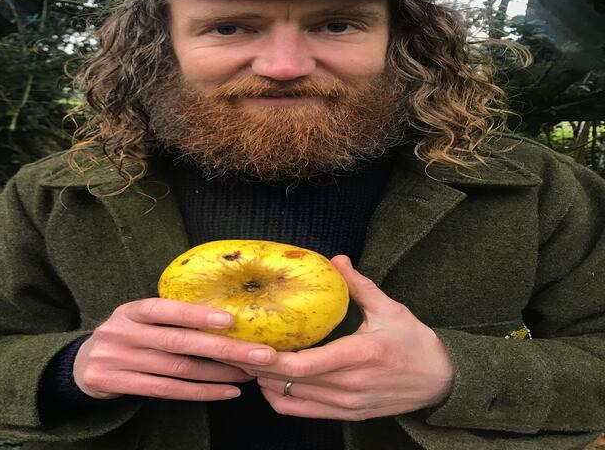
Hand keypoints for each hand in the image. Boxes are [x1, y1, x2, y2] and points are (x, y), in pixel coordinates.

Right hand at [73, 297, 276, 400]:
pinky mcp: (117, 385)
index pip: (163, 309)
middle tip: (259, 353)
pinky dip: (201, 392)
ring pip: (177, 370)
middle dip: (223, 348)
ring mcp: (117, 361)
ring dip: (218, 373)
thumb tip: (223, 317)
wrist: (81, 365)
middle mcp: (122, 333)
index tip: (229, 320)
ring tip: (249, 373)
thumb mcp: (136, 320)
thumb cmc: (125, 337)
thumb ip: (166, 318)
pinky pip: (167, 391)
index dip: (195, 314)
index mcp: (129, 311)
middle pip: (178, 343)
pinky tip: (226, 392)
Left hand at [236, 255, 454, 420]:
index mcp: (360, 356)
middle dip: (257, 368)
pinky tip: (269, 378)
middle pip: (290, 383)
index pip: (305, 365)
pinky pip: (301, 411)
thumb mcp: (391, 309)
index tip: (248, 347)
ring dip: (265, 381)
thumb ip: (359, 286)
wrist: (441, 383)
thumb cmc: (415, 343)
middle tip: (234, 347)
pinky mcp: (346, 415)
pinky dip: (279, 397)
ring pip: (290, 400)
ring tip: (247, 358)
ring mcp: (347, 405)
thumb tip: (336, 259)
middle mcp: (349, 386)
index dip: (272, 360)